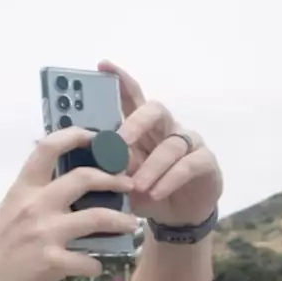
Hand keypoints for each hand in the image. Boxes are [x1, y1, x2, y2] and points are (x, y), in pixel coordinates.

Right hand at [0, 125, 137, 280]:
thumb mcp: (9, 211)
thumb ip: (35, 198)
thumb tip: (68, 190)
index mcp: (23, 189)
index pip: (49, 147)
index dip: (76, 135)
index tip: (96, 137)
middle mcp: (35, 205)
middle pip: (85, 177)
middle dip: (114, 180)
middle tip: (128, 186)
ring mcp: (44, 233)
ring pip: (99, 217)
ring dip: (121, 221)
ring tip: (130, 224)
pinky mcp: (51, 262)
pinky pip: (88, 260)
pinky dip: (95, 265)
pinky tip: (94, 266)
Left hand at [103, 60, 222, 225]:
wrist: (177, 214)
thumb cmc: (144, 189)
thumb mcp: (121, 176)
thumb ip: (106, 162)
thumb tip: (76, 154)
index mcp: (143, 127)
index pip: (132, 97)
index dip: (120, 80)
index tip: (103, 65)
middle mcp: (166, 128)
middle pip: (154, 110)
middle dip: (135, 123)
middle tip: (119, 143)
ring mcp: (188, 143)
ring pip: (171, 145)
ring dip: (151, 166)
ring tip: (136, 185)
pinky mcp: (205, 162)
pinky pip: (189, 165)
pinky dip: (169, 179)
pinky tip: (155, 193)